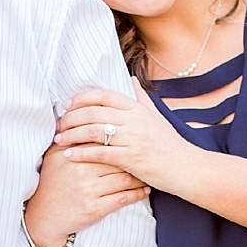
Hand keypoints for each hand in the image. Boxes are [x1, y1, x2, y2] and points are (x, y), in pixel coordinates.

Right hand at [24, 136, 148, 246]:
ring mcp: (89, 190)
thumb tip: (81, 117)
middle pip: (118, 158)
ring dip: (139, 177)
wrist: (44, 215)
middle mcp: (82, 170)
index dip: (120, 139)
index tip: (133, 138)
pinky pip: (123, 198)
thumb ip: (68, 138)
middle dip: (134, 157)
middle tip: (146, 155)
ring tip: (146, 173)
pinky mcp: (95, 208)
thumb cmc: (51, 183)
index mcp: (74, 155)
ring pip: (124, 178)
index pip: (104, 141)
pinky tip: (144, 191)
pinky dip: (137, 194)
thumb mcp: (53, 156)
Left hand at [54, 86, 196, 189]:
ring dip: (71, 135)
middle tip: (58, 126)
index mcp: (137, 109)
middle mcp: (134, 120)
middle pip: (93, 113)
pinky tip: (69, 156)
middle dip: (70, 118)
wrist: (187, 167)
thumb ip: (141, 99)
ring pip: (93, 131)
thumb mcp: (156, 117)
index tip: (67, 105)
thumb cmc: (170, 144)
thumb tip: (131, 79)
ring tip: (58, 140)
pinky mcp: (131, 158)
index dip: (82, 98)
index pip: (104, 96)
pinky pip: (100, 153)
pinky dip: (81, 153)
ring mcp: (133, 138)